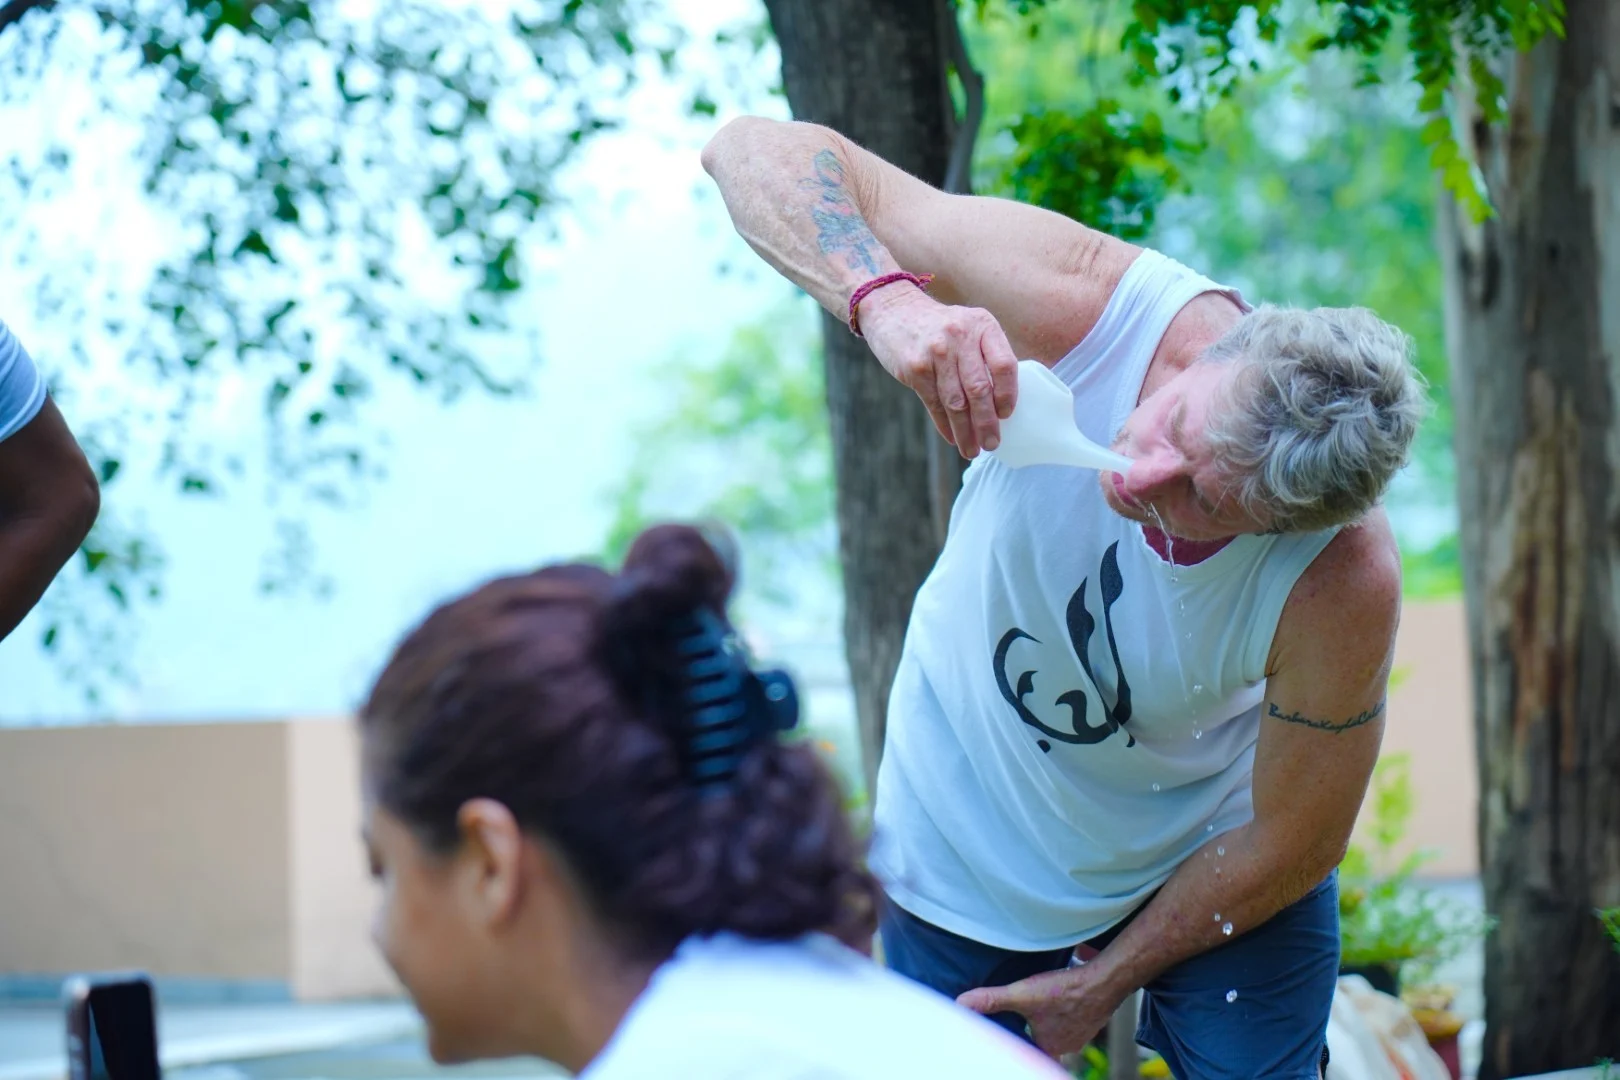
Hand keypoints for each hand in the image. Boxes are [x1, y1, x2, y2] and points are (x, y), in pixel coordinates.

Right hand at [857, 281, 1017, 457]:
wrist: (893, 309)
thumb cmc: (938, 326)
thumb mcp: (967, 326)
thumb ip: (985, 355)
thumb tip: (1000, 403)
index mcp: (982, 324)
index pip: (1004, 365)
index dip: (1008, 394)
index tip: (1006, 414)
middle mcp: (960, 336)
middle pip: (979, 389)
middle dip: (987, 422)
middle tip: (991, 443)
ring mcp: (936, 352)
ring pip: (956, 402)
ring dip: (965, 431)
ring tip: (971, 449)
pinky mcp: (915, 367)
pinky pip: (934, 403)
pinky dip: (944, 425)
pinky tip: (952, 437)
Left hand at [956, 962, 1127, 1059]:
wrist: (1104, 981)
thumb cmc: (1065, 991)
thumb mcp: (1022, 994)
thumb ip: (991, 1000)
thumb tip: (961, 1004)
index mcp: (1048, 1047)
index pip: (1027, 1054)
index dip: (1017, 1045)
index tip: (1010, 1037)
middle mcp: (1066, 1046)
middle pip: (1042, 1042)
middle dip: (1032, 1031)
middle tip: (1022, 1017)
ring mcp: (1081, 1033)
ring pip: (1058, 1031)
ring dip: (1049, 1021)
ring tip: (1040, 1008)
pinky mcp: (1091, 1019)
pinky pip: (1072, 1019)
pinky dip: (1064, 1011)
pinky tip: (1059, 998)